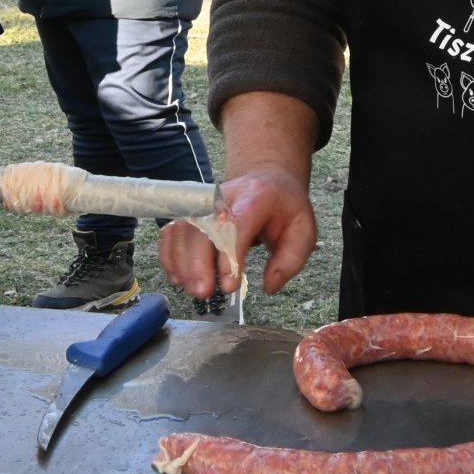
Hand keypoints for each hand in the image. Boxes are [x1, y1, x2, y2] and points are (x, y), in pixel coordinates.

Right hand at [158, 167, 318, 298]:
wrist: (267, 181)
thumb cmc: (284, 207)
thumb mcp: (303, 230)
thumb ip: (291, 260)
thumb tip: (269, 286)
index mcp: (255, 198)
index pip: (236, 224)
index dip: (229, 254)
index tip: (229, 284)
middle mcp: (224, 197)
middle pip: (203, 228)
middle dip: (199, 263)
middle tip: (205, 292)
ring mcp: (204, 204)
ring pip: (183, 230)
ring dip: (183, 263)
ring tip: (194, 290)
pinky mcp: (192, 213)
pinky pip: (172, 232)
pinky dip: (170, 256)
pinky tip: (178, 278)